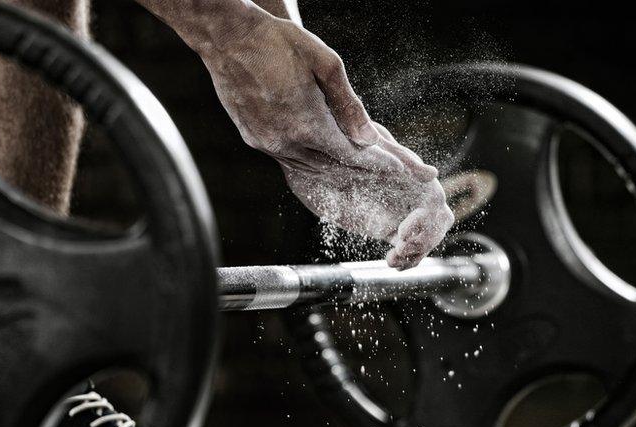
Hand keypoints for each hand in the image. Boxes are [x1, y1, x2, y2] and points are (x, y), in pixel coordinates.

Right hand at [161, 2, 453, 267]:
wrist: (225, 36)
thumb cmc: (278, 40)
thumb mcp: (324, 63)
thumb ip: (348, 104)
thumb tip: (369, 139)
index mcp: (307, 124)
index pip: (355, 156)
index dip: (384, 165)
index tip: (410, 173)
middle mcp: (286, 142)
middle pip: (337, 170)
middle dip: (370, 176)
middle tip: (399, 181)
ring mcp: (267, 144)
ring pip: (313, 171)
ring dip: (342, 176)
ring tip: (369, 182)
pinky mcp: (255, 140)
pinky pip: (292, 164)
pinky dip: (316, 169)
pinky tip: (329, 170)